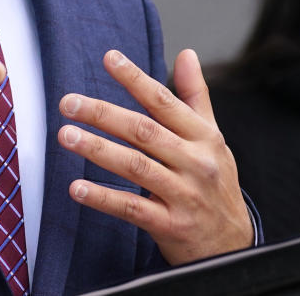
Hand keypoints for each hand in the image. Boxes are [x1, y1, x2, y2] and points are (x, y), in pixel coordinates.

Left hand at [58, 48, 253, 263]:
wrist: (233, 245)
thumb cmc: (216, 183)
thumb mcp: (213, 138)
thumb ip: (195, 96)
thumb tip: (186, 54)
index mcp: (204, 137)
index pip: (165, 102)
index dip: (136, 79)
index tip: (109, 58)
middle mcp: (195, 162)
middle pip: (144, 131)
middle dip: (103, 114)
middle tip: (68, 102)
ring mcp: (184, 195)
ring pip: (136, 166)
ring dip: (97, 149)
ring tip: (66, 135)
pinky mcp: (171, 226)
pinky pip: (132, 208)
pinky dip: (103, 197)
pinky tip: (77, 188)